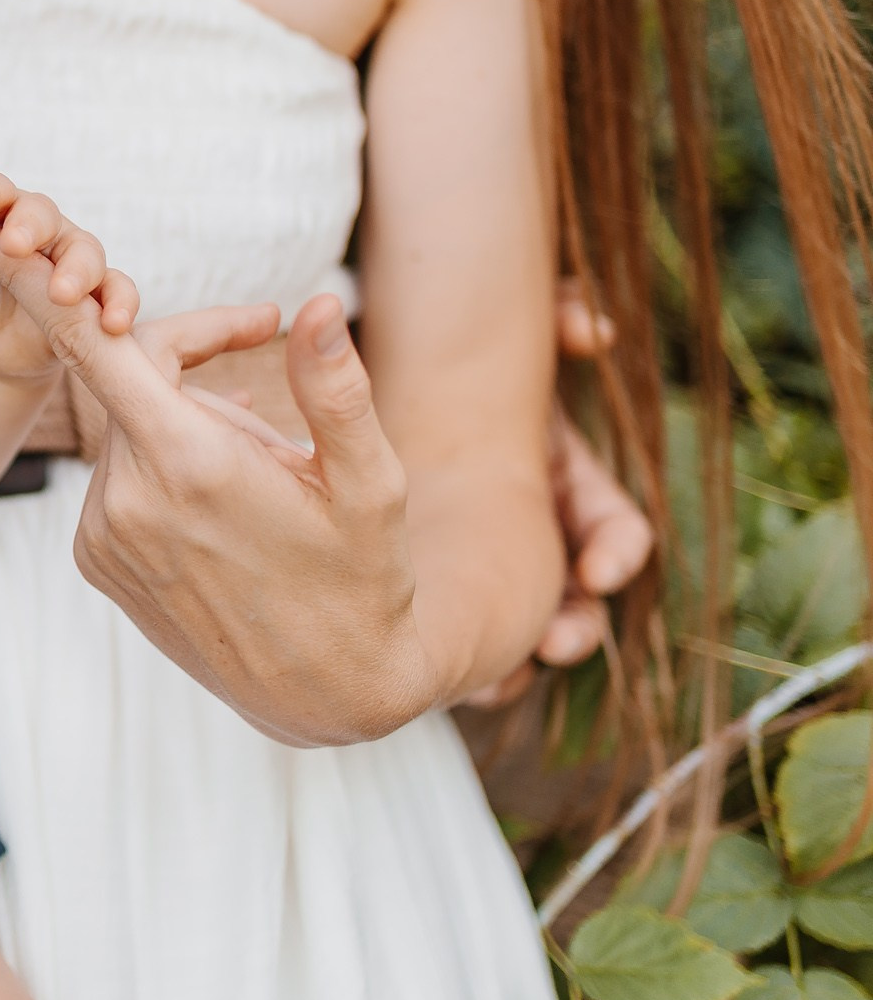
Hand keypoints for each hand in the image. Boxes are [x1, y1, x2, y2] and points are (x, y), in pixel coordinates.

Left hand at [0, 169, 137, 381]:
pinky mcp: (94, 297)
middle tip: (14, 245)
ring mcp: (70, 260)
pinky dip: (121, 302)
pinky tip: (113, 322)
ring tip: (61, 294)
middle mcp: (38, 230)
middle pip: (44, 214)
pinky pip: (117, 291)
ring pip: (85, 250)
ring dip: (77, 269)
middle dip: (32, 226)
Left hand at [0, 213, 437, 743]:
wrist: (328, 696)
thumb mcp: (371, 483)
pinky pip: (117, 483)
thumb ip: (335, 389)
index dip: (38, 283)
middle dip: (180, 370)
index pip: (90, 346)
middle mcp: (126, 498)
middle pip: (125, 380)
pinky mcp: (95, 563)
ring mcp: (102, 536)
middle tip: (260, 415)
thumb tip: (313, 304)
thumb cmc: (364, 579)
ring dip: (177, 431)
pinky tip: (219, 519)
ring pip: (126, 433)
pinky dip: (158, 473)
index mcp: (189, 462)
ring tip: (253, 492)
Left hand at [462, 283, 654, 705]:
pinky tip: (444, 678)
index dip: (614, 552)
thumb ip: (560, 317)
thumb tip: (596, 326)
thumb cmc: (453, 369)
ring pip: (522, 627)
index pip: (614, 528)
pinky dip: (465, 664)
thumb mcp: (506, 348)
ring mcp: (496, 563)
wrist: (384, 387)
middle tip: (555, 643)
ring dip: (516, 658)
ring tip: (495, 681)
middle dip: (575, 626)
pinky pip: (466, 641)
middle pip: (576, 598)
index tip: (597, 571)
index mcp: (563, 485)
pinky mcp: (443, 584)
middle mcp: (539, 531)